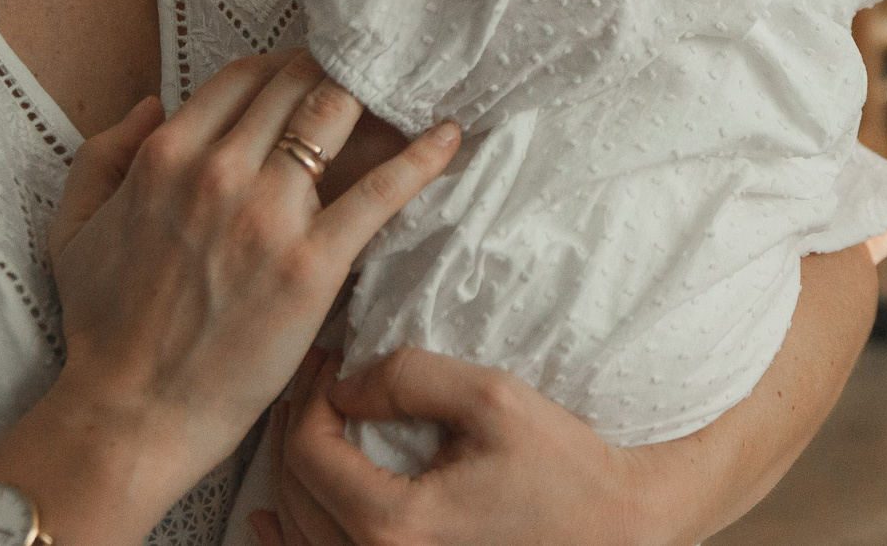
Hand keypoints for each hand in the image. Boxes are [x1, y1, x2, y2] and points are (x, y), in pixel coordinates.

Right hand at [38, 50, 461, 511]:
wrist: (133, 413)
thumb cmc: (104, 328)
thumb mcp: (74, 230)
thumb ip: (104, 154)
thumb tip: (153, 104)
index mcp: (166, 157)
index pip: (244, 77)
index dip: (283, 68)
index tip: (308, 73)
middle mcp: (219, 172)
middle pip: (296, 86)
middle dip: (332, 72)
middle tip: (366, 73)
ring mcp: (269, 215)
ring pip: (336, 117)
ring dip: (372, 97)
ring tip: (404, 91)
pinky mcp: (313, 263)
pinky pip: (380, 192)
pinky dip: (420, 158)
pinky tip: (449, 136)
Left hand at [248, 244, 874, 545]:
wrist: (614, 529)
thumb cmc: (563, 466)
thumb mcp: (491, 399)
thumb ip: (409, 379)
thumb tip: (342, 386)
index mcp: (392, 522)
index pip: (307, 451)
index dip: (307, 396)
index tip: (331, 358)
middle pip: (294, 493)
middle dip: (295, 428)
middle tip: (316, 380)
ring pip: (299, 534)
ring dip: (290, 476)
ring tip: (301, 424)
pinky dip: (291, 535)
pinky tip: (273, 516)